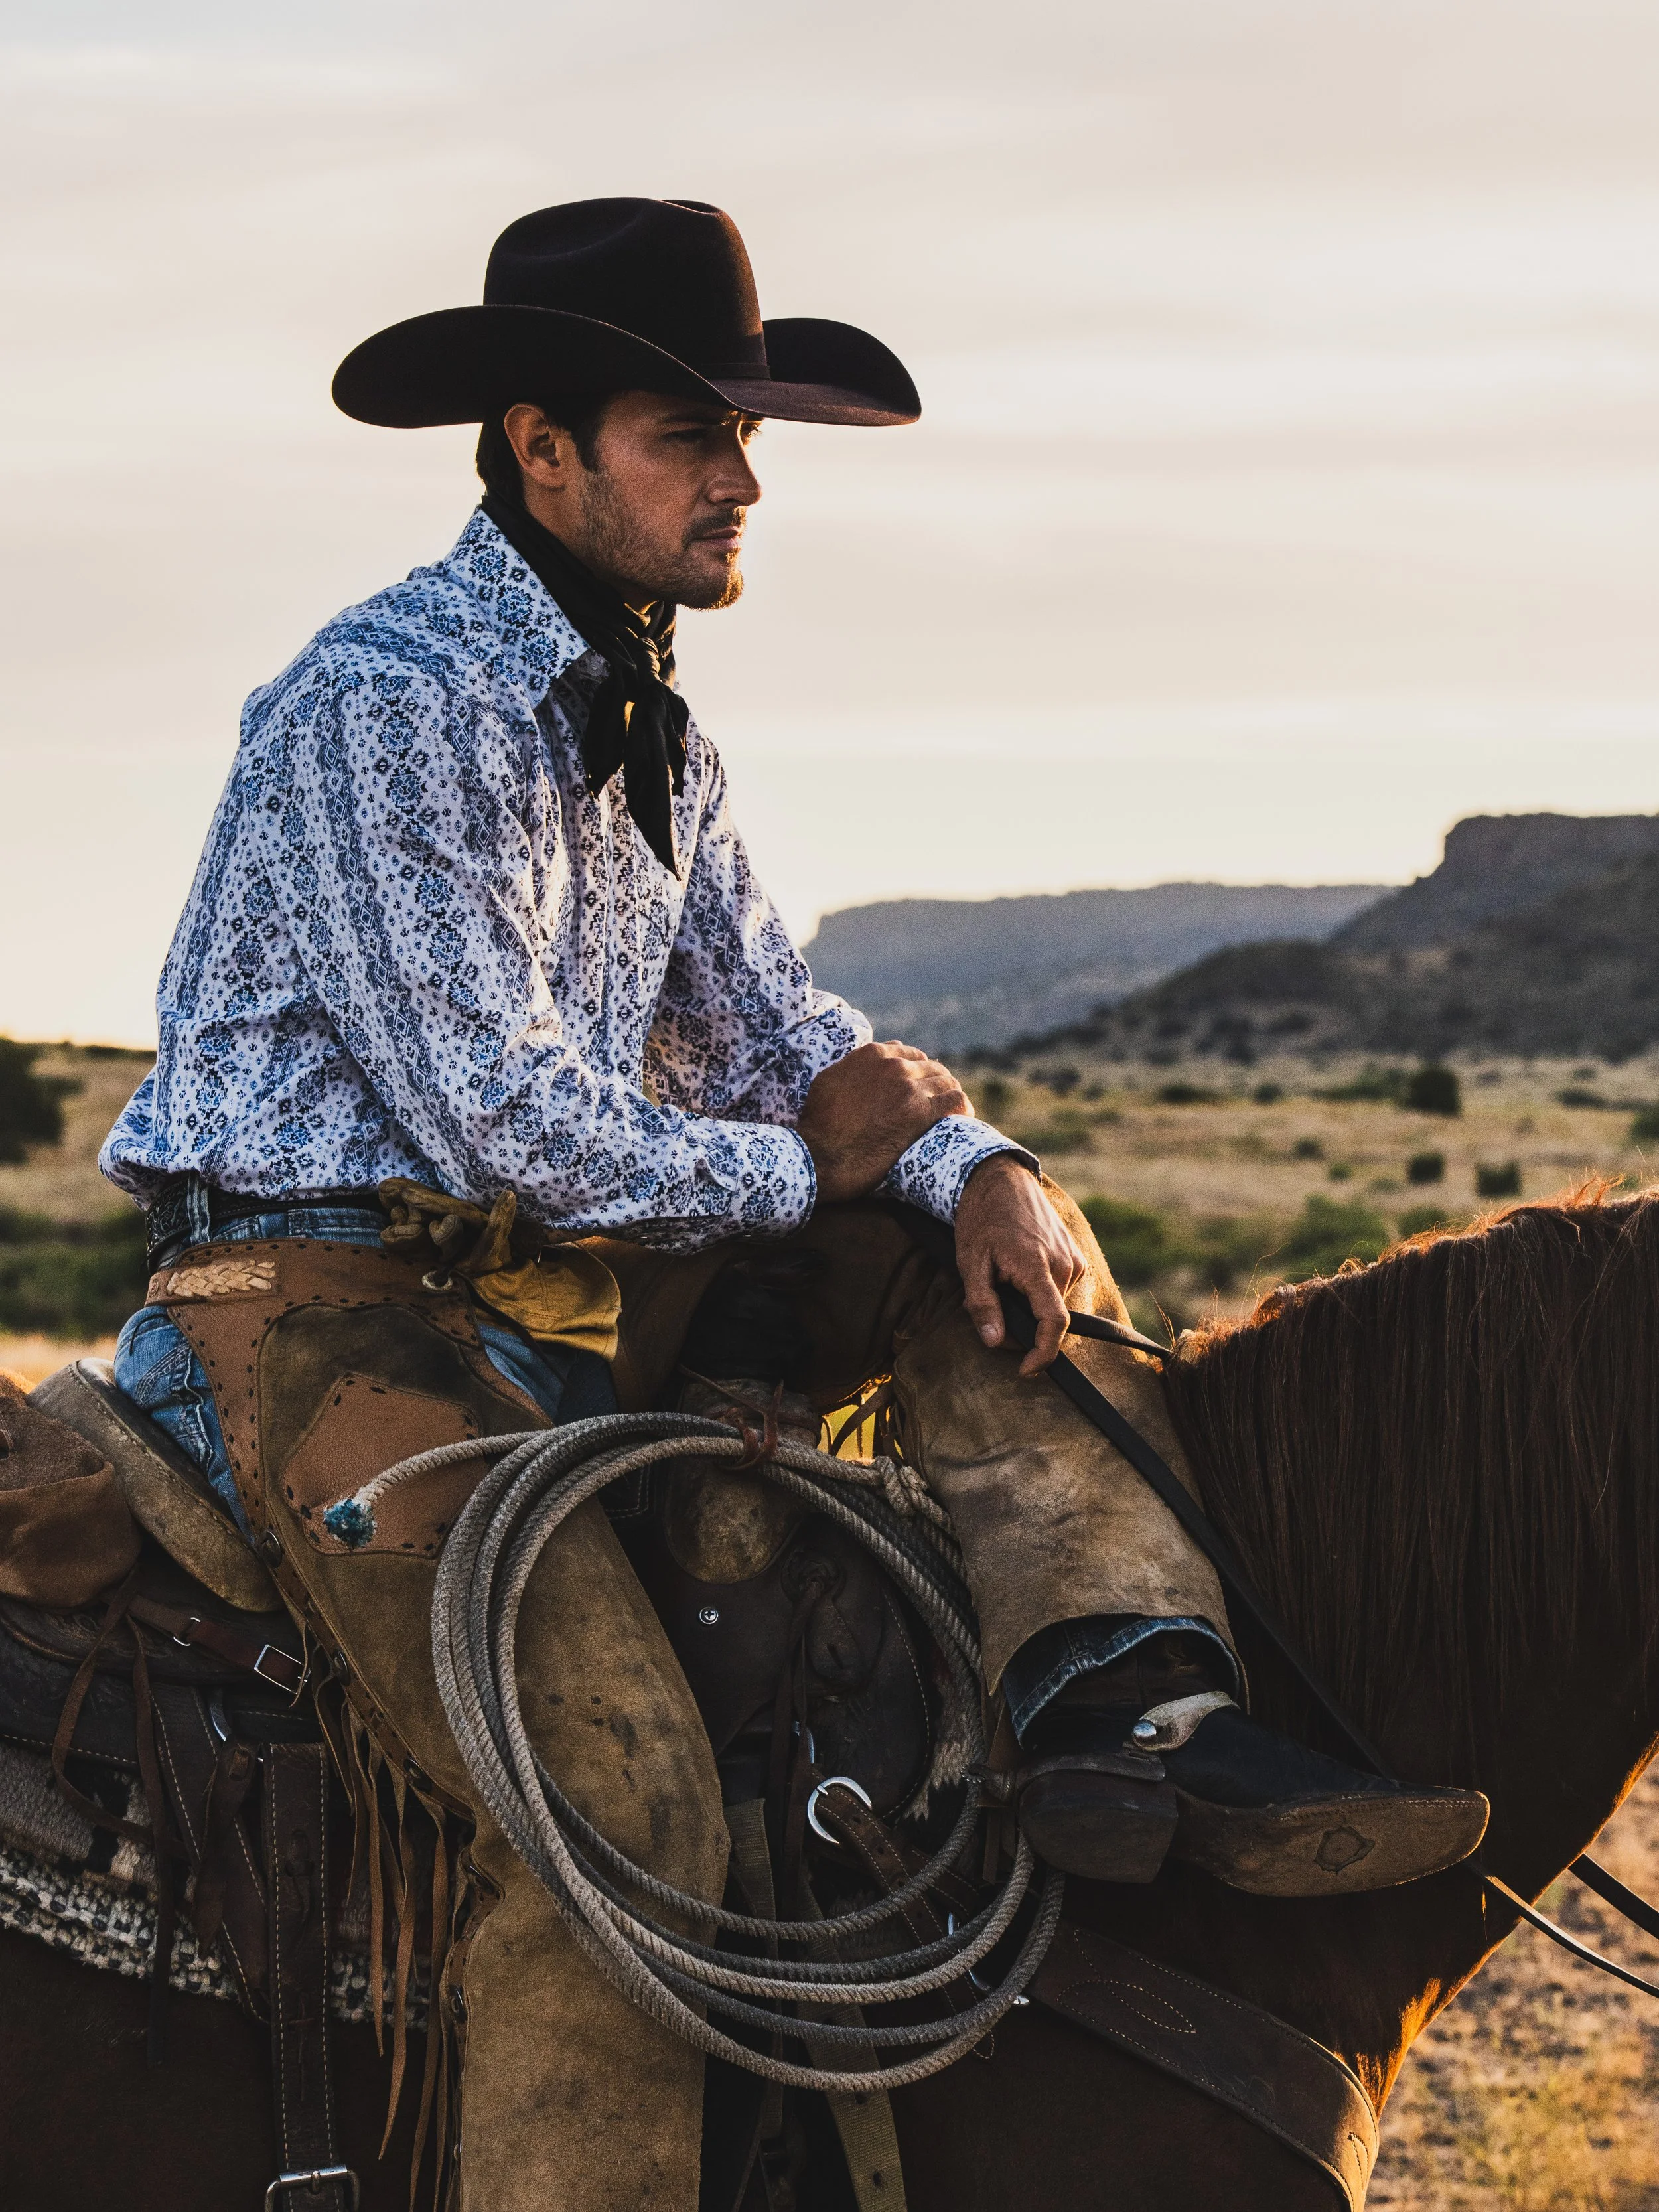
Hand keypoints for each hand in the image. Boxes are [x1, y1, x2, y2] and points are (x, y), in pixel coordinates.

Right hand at [798, 1042, 969, 1203]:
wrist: (819, 1156)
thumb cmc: (817, 1125)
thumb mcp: (828, 1082)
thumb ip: (852, 1068)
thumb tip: (862, 1067)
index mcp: (871, 1055)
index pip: (907, 1053)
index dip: (916, 1070)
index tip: (919, 1085)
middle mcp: (893, 1066)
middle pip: (930, 1067)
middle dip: (936, 1083)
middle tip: (939, 1102)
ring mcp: (908, 1089)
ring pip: (946, 1082)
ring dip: (950, 1096)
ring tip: (954, 1112)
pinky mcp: (919, 1114)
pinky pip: (955, 1103)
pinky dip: (962, 1109)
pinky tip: (963, 1119)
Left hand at [955, 1156, 1085, 1375]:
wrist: (999, 1179)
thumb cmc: (982, 1219)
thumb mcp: (970, 1263)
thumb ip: (983, 1305)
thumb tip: (996, 1343)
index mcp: (1038, 1266)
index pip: (1053, 1323)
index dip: (1042, 1353)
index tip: (1026, 1370)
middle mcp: (1064, 1264)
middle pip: (1049, 1318)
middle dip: (1021, 1326)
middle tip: (988, 1309)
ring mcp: (1073, 1258)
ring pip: (1053, 1304)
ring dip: (1028, 1307)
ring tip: (999, 1284)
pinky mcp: (1075, 1255)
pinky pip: (1058, 1288)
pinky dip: (1037, 1293)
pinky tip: (1015, 1275)